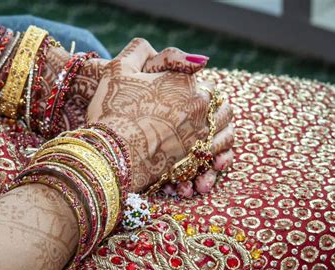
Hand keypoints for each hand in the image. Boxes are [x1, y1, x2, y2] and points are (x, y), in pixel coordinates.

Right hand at [87, 38, 233, 192]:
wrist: (111, 155)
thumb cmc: (111, 111)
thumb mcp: (118, 69)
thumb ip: (139, 50)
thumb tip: (155, 46)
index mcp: (184, 81)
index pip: (195, 74)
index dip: (182, 81)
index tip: (165, 92)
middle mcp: (199, 105)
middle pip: (213, 97)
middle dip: (202, 100)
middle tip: (183, 109)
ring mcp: (200, 133)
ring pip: (224, 122)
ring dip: (217, 121)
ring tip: (201, 125)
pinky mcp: (197, 157)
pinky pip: (220, 148)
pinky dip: (218, 146)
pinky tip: (207, 145)